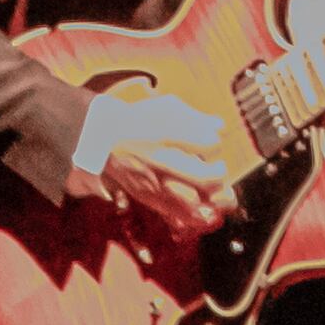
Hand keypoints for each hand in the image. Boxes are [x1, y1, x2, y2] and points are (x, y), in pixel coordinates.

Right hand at [83, 89, 232, 236]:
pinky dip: (198, 216)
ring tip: (220, 193)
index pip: (209, 144)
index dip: (215, 144)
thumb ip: (197, 117)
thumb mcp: (167, 108)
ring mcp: (155, 183)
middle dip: (219, 173)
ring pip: (195, 202)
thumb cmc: (141, 120)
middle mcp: (161, 161)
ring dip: (214, 200)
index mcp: (167, 133)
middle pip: (206, 178)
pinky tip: (207, 209)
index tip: (210, 143)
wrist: (104, 139)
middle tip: (217, 168)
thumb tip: (220, 127)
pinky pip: (179, 216)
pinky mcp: (150, 199)